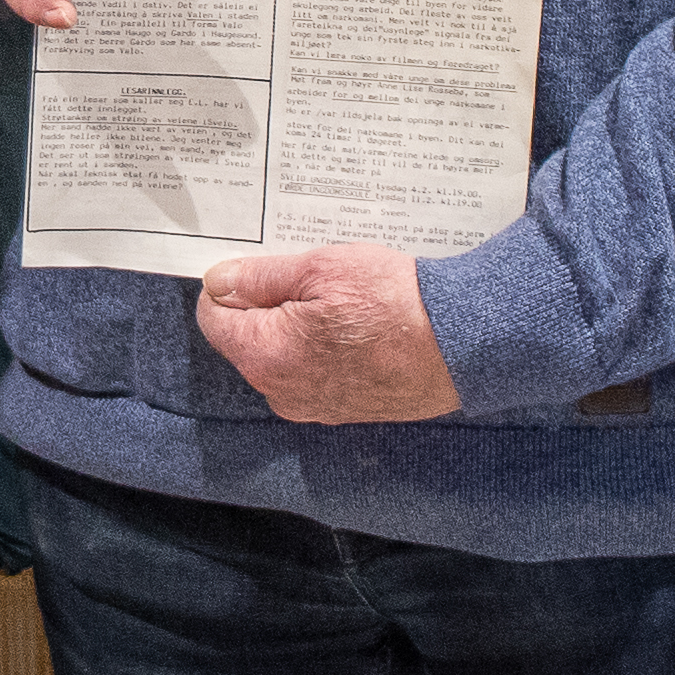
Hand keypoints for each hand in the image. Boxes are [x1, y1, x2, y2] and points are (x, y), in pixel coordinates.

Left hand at [195, 242, 460, 422]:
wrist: (459, 345)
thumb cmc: (392, 302)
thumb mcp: (320, 269)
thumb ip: (260, 278)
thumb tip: (218, 282)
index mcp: (265, 356)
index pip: (214, 318)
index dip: (230, 285)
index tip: (259, 265)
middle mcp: (280, 391)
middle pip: (246, 338)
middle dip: (265, 304)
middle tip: (307, 273)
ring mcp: (311, 406)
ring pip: (279, 355)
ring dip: (294, 324)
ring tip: (336, 297)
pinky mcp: (340, 409)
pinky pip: (309, 371)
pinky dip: (319, 347)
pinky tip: (352, 324)